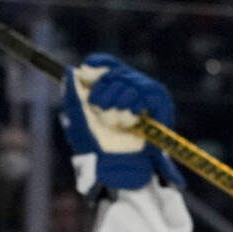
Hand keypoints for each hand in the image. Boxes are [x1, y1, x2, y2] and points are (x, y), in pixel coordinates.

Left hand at [59, 53, 182, 193]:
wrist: (115, 168)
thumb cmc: (95, 147)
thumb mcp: (77, 121)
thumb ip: (72, 95)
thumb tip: (71, 70)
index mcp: (106, 90)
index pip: (105, 63)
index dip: (99, 63)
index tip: (89, 69)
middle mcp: (126, 90)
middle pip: (117, 72)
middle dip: (106, 89)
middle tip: (101, 111)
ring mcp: (144, 98)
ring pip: (133, 82)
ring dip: (122, 100)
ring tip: (118, 120)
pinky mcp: (161, 107)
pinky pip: (151, 93)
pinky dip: (139, 104)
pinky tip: (132, 119)